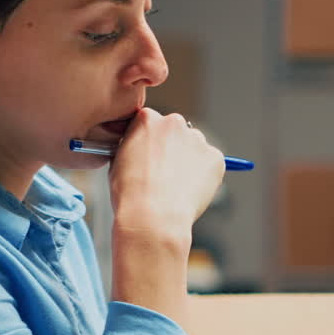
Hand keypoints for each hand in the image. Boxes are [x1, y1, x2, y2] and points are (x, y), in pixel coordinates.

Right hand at [108, 108, 224, 238]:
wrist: (153, 215)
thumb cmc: (131, 193)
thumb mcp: (118, 161)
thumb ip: (134, 146)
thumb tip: (142, 150)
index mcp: (147, 119)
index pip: (152, 123)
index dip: (150, 143)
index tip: (150, 158)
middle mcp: (174, 122)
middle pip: (176, 132)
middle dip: (173, 148)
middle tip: (165, 174)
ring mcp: (197, 139)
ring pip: (195, 148)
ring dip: (190, 161)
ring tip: (177, 187)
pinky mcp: (216, 157)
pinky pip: (211, 164)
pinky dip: (205, 176)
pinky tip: (190, 191)